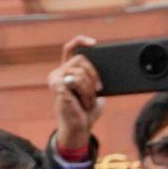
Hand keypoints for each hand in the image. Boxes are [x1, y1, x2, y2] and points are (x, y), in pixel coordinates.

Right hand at [48, 35, 104, 150]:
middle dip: (93, 73)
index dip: (81, 41)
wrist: (80, 127)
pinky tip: (84, 102)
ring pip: (80, 71)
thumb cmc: (87, 111)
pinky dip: (85, 92)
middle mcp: (58, 73)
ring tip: (89, 100)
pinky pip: (77, 80)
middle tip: (98, 88)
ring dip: (90, 88)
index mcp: (66, 71)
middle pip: (81, 59)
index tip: (95, 43)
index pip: (70, 48)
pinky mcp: (57, 86)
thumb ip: (95, 77)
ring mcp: (55, 79)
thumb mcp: (94, 90)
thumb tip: (112, 64)